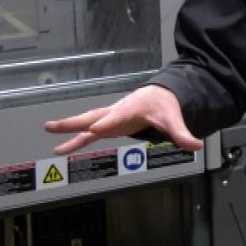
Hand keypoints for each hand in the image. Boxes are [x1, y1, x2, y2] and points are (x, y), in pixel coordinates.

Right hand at [45, 84, 203, 155]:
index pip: (116, 117)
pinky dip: (75, 141)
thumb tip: (196, 144)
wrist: (159, 96)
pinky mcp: (107, 124)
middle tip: (54, 126)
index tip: (93, 129)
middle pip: (92, 117)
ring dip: (68, 129)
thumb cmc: (163, 106)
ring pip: (86, 123)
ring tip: (50, 134)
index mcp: (130, 109)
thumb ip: (182, 134)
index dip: (106, 123)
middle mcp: (115, 112)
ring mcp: (109, 118)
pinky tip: (62, 149)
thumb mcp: (173, 120)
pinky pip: (88, 133)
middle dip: (74, 122)